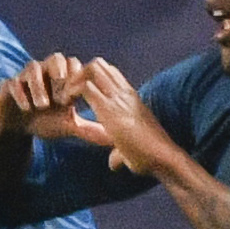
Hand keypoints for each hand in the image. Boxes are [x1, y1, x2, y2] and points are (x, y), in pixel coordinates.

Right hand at [0, 55, 94, 141]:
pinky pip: (13, 82)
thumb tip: (113, 139)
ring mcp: (26, 77)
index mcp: (62, 80)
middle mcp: (45, 74)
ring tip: (43, 105)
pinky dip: (21, 93)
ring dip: (39, 85)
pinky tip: (27, 108)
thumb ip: (89, 130)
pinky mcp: (9, 85)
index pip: (74, 66)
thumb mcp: (68, 126)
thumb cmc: (45, 122)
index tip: (76, 97)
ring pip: (33, 67)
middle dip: (60, 72)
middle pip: (55, 58)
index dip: (77, 77)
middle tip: (62, 91)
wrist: (18, 129)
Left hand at [74, 60, 178, 180]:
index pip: (109, 73)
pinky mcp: (108, 109)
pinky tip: (66, 105)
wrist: (164, 157)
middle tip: (68, 93)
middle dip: (78, 74)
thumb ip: (119, 153)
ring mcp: (117, 98)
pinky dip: (70, 91)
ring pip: (91, 68)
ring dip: (73, 79)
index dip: (90, 79)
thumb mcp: (131, 149)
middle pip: (98, 65)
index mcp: (131, 98)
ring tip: (65, 97)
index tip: (79, 97)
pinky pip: (84, 86)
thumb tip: (113, 164)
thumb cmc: (152, 157)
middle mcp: (124, 93)